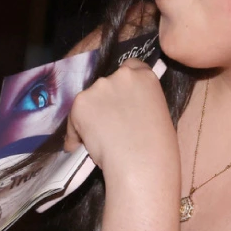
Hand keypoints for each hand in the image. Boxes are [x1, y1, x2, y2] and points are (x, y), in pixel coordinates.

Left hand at [64, 58, 178, 190]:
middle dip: (105, 101)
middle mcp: (121, 75)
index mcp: (145, 77)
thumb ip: (139, 101)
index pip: (131, 67)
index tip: (121, 98)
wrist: (141, 162)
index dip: (123, 84)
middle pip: (106, 83)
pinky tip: (80, 147)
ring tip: (96, 138)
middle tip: (108, 124)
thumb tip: (120, 110)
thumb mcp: (156, 113)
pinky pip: (73, 118)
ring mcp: (99, 87)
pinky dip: (75, 132)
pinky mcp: (81, 102)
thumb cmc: (156, 148)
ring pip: (89, 100)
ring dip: (90, 115)